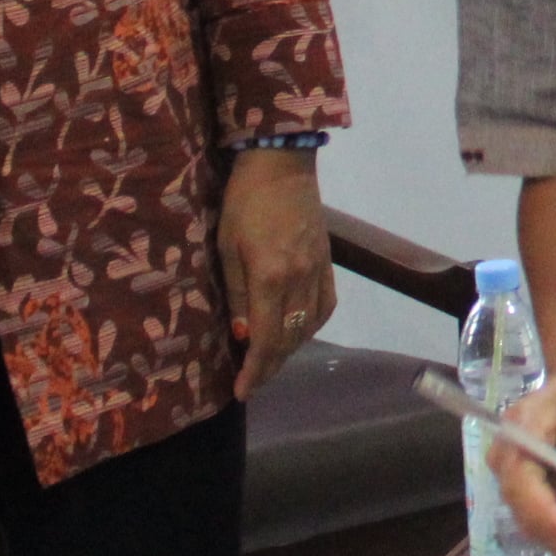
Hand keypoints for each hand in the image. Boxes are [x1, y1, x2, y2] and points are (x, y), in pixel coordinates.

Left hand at [217, 148, 338, 400]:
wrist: (282, 164)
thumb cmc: (243, 203)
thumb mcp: (227, 248)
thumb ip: (237, 294)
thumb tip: (245, 335)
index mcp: (272, 277)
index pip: (267, 339)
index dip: (255, 370)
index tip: (241, 392)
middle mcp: (301, 280)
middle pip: (290, 339)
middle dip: (270, 366)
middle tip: (250, 383)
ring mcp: (319, 271)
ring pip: (309, 327)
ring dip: (289, 349)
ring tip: (269, 360)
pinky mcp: (328, 262)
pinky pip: (325, 306)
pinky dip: (311, 326)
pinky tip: (297, 331)